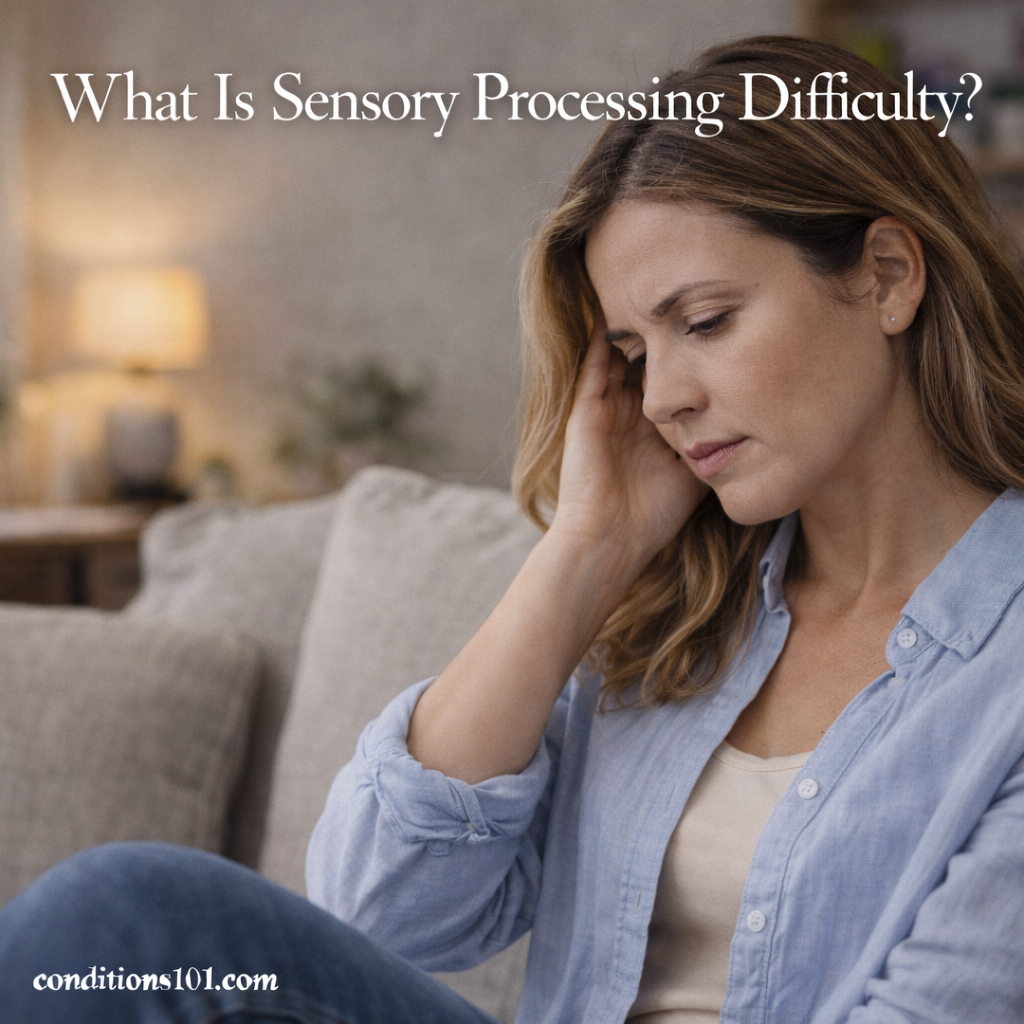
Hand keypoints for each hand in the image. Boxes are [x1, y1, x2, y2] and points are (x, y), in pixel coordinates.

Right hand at [551, 312, 708, 573]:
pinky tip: (623, 305)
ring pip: (622, 353)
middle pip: (647, 357)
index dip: (693, 353)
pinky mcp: (586, 407)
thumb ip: (716, 444)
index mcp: (652, 426)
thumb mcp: (696, 472)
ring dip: (638, 325)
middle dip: (665, 330)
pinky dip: (606, 333)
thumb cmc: (654, 515)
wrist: (610, 539)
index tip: (719, 322)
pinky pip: (595, 360)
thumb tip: (756, 421)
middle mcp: (628, 411)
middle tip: (689, 291)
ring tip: (654, 286)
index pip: (673, 377)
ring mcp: (605, 406)